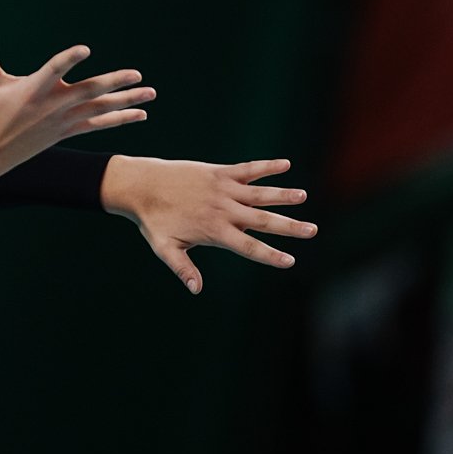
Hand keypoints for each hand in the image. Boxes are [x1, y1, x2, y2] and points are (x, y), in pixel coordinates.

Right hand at [0, 20, 155, 205]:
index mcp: (31, 90)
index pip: (53, 70)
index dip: (68, 59)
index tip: (84, 49)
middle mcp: (51, 106)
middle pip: (88, 92)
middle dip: (114, 83)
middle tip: (137, 75)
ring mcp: (61, 121)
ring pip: (99, 109)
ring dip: (127, 101)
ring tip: (150, 93)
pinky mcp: (65, 132)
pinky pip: (98, 126)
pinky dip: (119, 119)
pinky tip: (140, 115)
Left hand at [100, 155, 316, 293]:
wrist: (140, 185)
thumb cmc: (153, 220)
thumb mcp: (165, 247)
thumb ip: (183, 268)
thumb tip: (196, 289)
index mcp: (214, 231)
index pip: (249, 247)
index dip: (270, 255)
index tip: (290, 261)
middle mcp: (223, 210)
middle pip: (262, 221)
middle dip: (289, 227)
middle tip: (312, 231)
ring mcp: (223, 189)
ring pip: (260, 193)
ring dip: (283, 195)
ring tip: (303, 196)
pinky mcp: (219, 172)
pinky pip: (247, 169)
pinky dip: (266, 167)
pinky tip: (285, 164)